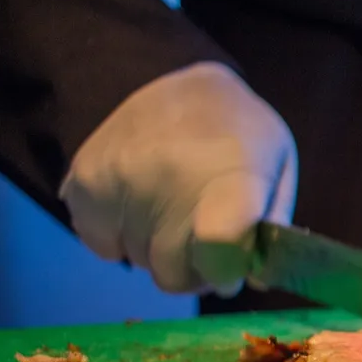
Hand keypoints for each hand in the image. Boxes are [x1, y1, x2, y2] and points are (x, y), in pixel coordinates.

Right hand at [60, 61, 297, 295]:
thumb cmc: (240, 135)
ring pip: (138, 264)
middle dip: (193, 273)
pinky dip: (120, 239)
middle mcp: (170, 177)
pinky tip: (141, 208)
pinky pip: (101, 248)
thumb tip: (251, 280)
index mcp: (232, 175)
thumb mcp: (277, 169)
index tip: (227, 271)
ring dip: (158, 253)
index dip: (221, 271)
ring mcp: (120, 180)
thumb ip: (271, 229)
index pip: (218, 241)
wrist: (178, 80)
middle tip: (205, 245)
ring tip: (175, 212)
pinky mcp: (84, 181)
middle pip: (172, 273)